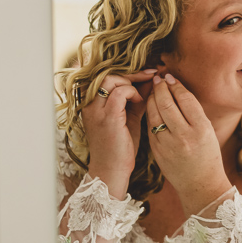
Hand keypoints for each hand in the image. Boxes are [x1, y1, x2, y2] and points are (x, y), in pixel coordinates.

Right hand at [82, 69, 156, 197]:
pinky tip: (140, 101)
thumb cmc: (120, 146)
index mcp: (92, 103)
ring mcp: (97, 111)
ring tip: (143, 91)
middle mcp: (90, 105)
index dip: (127, 72)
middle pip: (107, 74)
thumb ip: (136, 99)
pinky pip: (119, 94)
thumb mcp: (128, 117)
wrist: (112, 170)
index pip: (106, 76)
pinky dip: (132, 93)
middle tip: (151, 74)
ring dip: (131, 81)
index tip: (146, 72)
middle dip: (131, 72)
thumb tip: (149, 81)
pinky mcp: (107, 118)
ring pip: (110, 80)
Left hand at [147, 74, 231, 215]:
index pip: (185, 99)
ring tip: (154, 90)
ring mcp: (168, 143)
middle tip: (159, 79)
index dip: (176, 85)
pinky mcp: (157, 150)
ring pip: (155, 112)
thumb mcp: (208, 131)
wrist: (200, 183)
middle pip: (167, 103)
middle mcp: (184, 136)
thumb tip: (178, 89)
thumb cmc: (207, 154)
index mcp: (201, 129)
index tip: (170, 77)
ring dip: (152, 98)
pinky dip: (150, 112)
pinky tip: (152, 106)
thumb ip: (194, 112)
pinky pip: (151, 125)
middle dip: (161, 87)